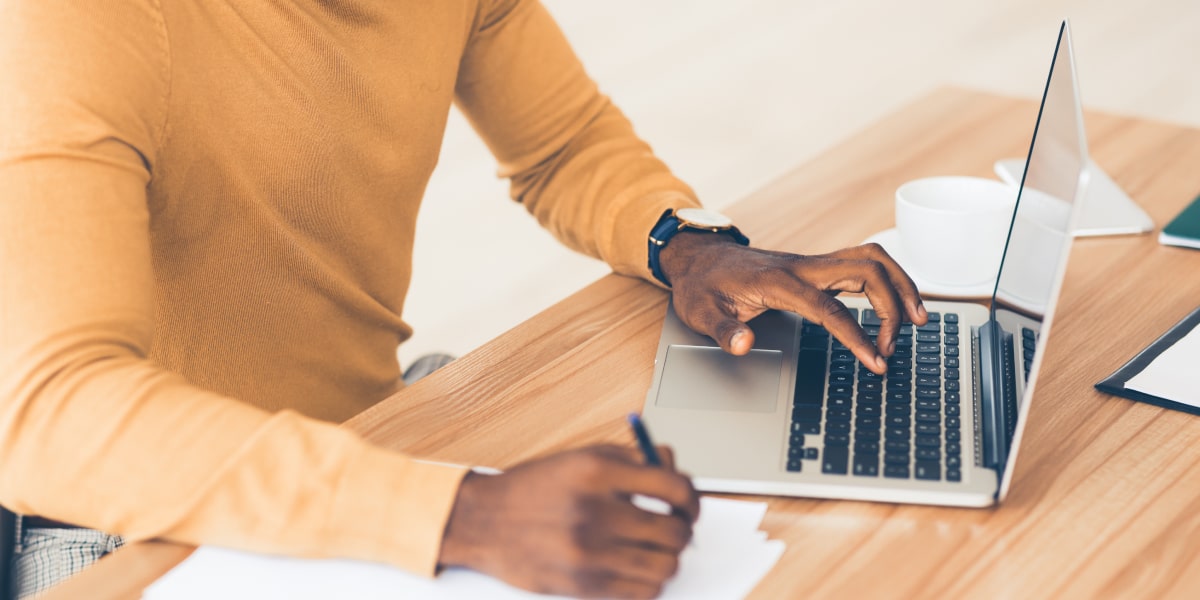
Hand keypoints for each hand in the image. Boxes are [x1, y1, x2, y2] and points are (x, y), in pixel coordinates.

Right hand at [438, 445, 699, 598]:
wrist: (483, 522)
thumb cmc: (533, 488)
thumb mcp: (581, 457)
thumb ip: (632, 459)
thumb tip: (675, 468)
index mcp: (597, 472)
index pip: (673, 487)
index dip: (691, 497)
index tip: (688, 503)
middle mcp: (594, 512)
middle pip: (674, 532)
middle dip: (682, 530)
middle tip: (673, 528)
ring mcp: (589, 553)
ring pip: (665, 567)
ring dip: (667, 559)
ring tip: (654, 550)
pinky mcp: (582, 586)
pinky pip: (642, 593)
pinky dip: (648, 584)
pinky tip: (636, 569)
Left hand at [660, 232, 926, 373]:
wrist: (699, 257)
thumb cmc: (702, 286)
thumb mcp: (701, 312)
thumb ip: (723, 330)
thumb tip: (743, 345)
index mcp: (779, 282)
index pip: (830, 309)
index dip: (857, 336)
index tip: (876, 361)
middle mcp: (804, 267)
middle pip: (867, 270)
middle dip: (892, 306)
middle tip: (893, 347)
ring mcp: (814, 264)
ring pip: (872, 259)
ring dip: (900, 285)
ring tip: (918, 319)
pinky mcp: (818, 267)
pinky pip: (864, 263)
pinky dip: (889, 279)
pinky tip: (898, 304)